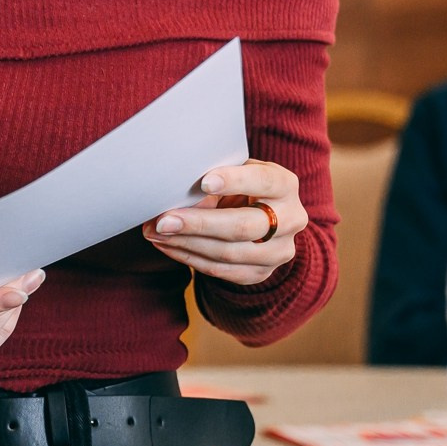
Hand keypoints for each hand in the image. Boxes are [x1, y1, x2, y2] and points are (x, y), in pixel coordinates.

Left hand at [143, 162, 306, 285]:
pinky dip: (188, 258)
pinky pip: (220, 270)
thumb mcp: (234, 173)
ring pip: (229, 253)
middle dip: (198, 224)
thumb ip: (214, 181)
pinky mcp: (261, 273)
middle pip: (243, 226)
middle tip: (163, 220)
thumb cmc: (240, 184)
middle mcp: (291, 219)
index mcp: (285, 185)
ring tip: (154, 233)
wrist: (264, 216)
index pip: (263, 181)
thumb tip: (176, 196)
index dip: (234, 181)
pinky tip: (166, 245)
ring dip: (186, 244)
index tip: (203, 182)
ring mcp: (279, 251)